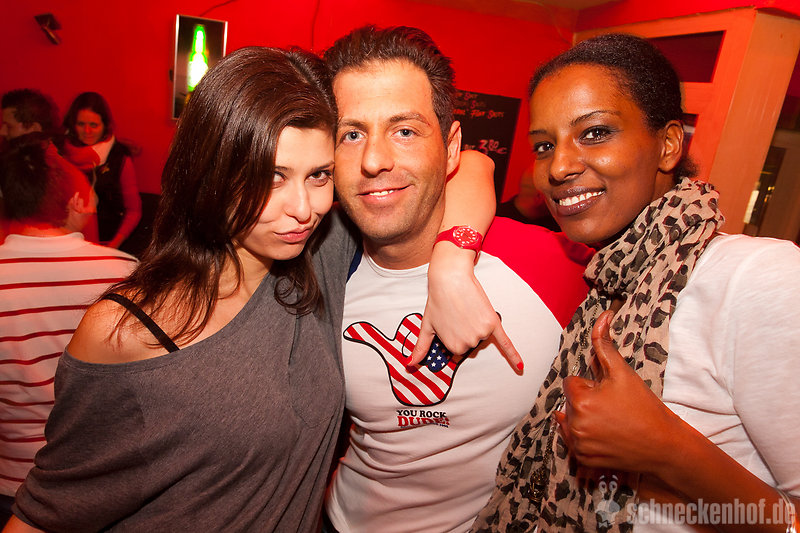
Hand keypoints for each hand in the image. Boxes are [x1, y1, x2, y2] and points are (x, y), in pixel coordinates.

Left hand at [408, 243, 521, 370]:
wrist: (450, 277)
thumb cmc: (437, 300)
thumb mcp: (427, 325)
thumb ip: (421, 347)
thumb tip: (410, 365)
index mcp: (452, 347)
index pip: (458, 349)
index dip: (454, 334)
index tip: (450, 321)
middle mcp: (468, 343)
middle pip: (472, 344)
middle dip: (466, 331)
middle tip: (458, 313)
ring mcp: (481, 333)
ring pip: (483, 337)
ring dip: (477, 327)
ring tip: (466, 310)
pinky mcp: (492, 322)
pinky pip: (505, 343)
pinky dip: (514, 356)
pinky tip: (521, 368)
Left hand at [554, 310, 683, 473]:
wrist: (664, 445)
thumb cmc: (645, 408)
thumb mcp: (623, 372)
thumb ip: (605, 343)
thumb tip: (603, 316)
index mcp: (580, 400)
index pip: (572, 382)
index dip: (591, 384)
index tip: (609, 392)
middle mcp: (574, 424)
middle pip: (570, 402)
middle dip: (587, 401)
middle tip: (613, 407)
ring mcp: (578, 444)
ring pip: (571, 420)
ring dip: (584, 418)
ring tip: (610, 421)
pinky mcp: (583, 459)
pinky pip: (575, 441)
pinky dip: (587, 437)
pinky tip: (607, 435)